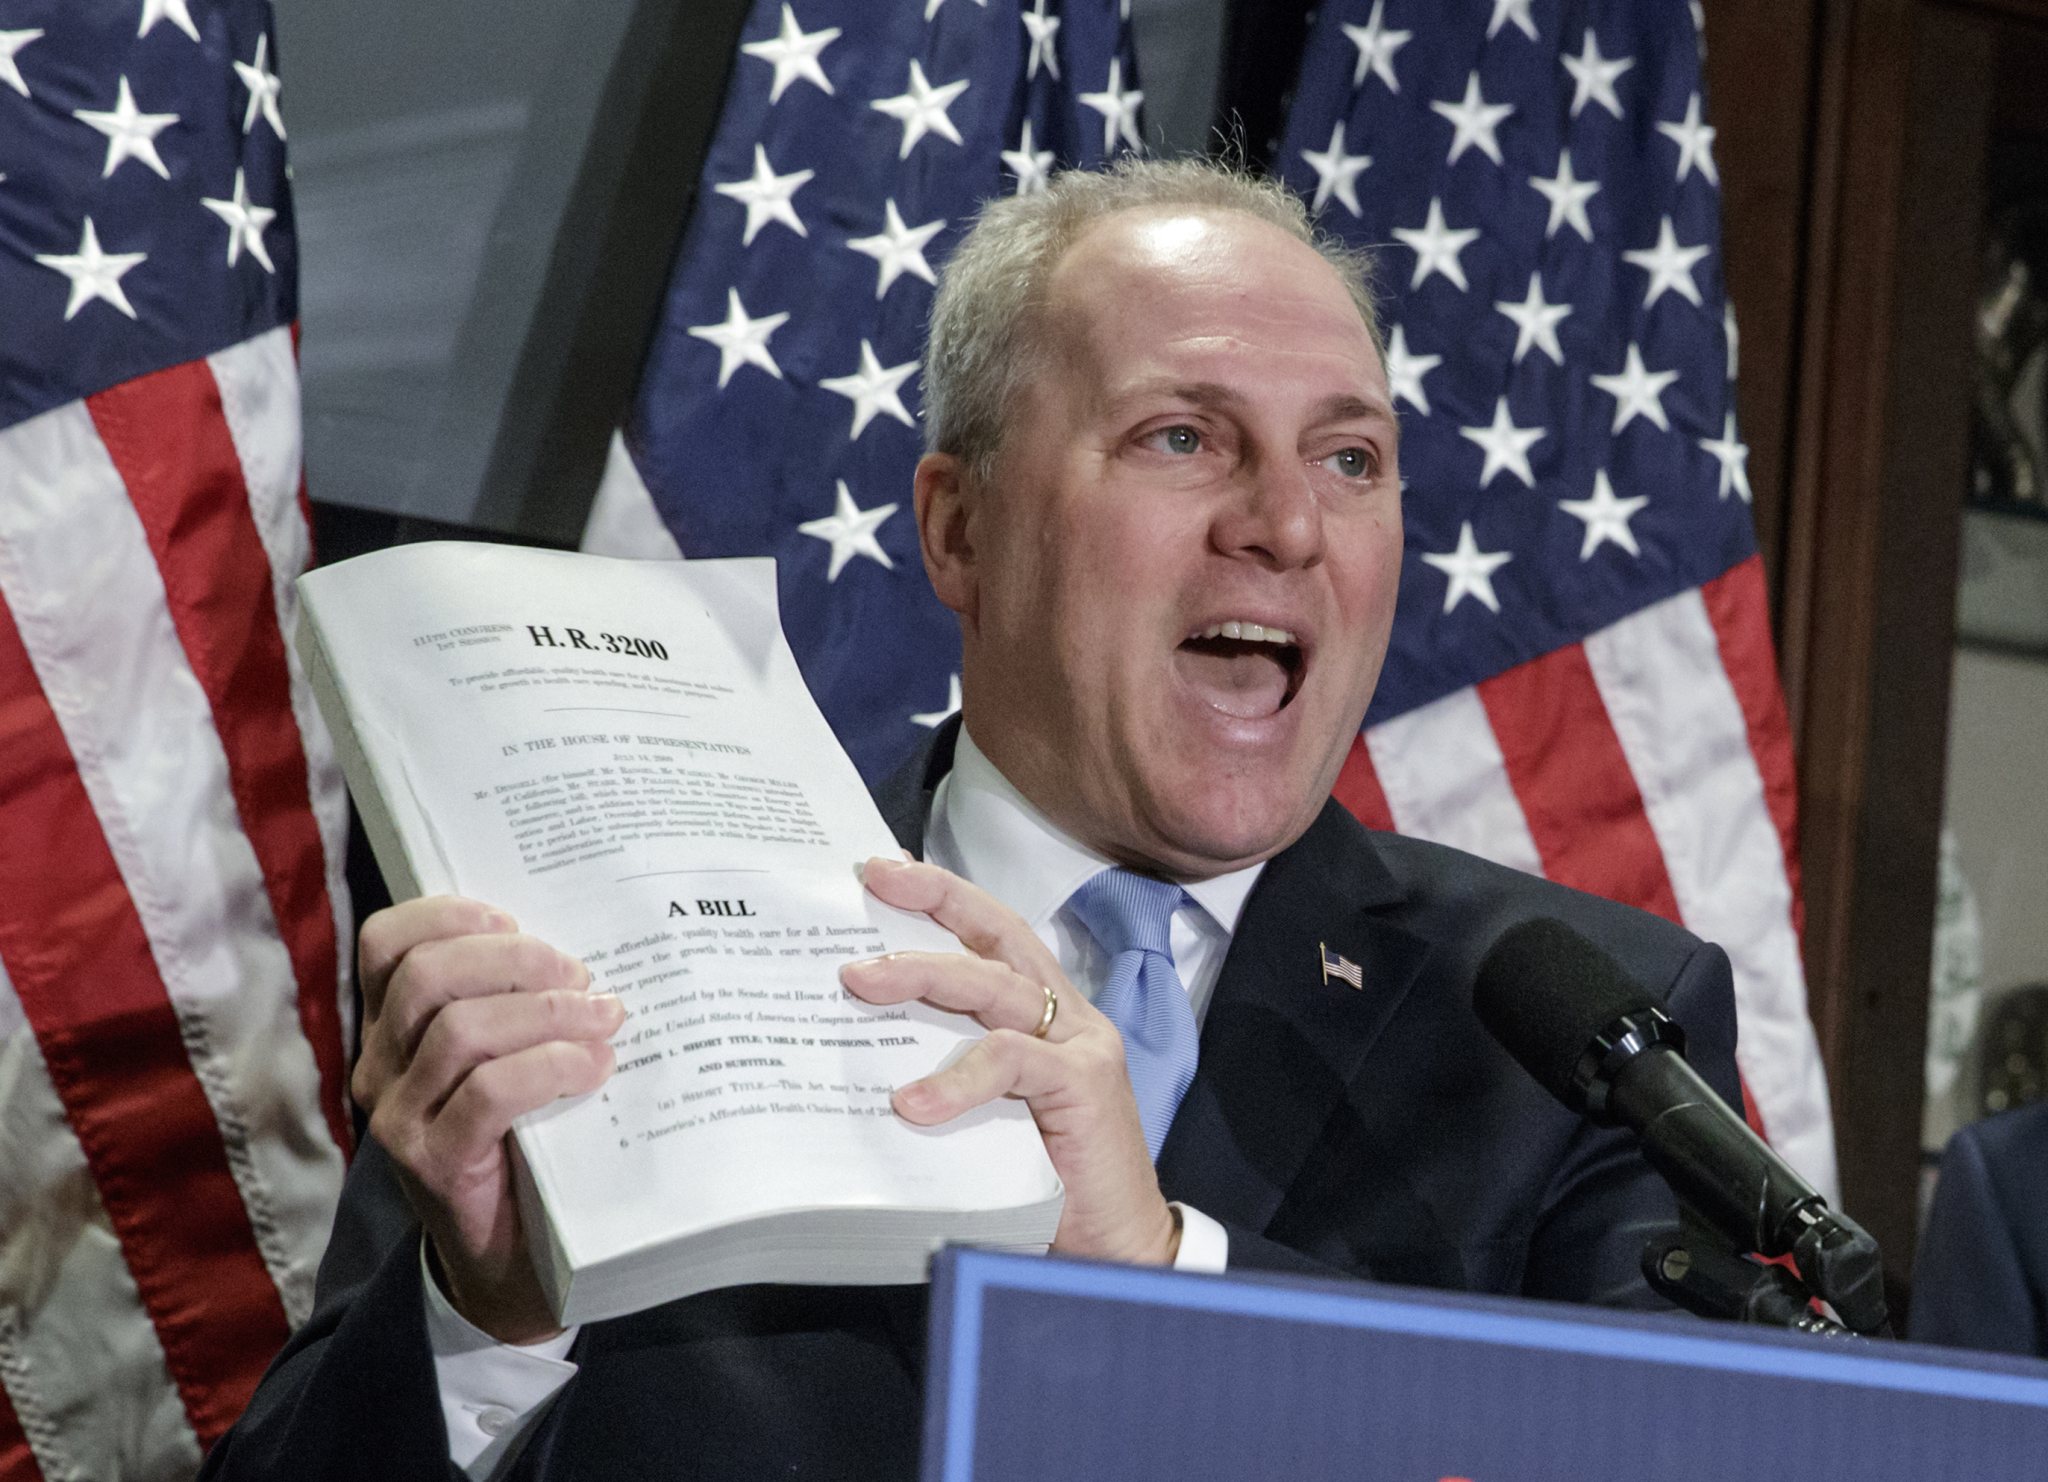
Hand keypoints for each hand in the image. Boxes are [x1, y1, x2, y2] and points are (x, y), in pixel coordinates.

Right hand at [353, 897, 623, 1341]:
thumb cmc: (522, 1142)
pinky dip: (551, 1067)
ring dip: (547, 1013)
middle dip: (514, 959)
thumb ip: (516, 1006)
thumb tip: (580, 949)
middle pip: (426, 977)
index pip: (386, 944)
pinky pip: (490, 1093)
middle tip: (580, 975)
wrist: (512, 1263)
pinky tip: (595, 1067)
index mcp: (391, 1031)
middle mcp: (380, 1070)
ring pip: (461, 1031)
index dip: (448, 914)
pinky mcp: (434, 1165)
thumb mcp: (507, 1061)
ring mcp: (400, 1120)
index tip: (515, 917)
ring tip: (603, 1019)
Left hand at [841, 857, 1179, 1265]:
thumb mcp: (980, 1116)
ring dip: (926, 975)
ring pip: (998, 987)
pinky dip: (960, 1078)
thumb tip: (852, 1054)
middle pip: (999, 936)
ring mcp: (1081, 1047)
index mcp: (1042, 1016)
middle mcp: (1066, 1018)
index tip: (881, 871)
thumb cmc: (1039, 1186)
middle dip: (935, 900)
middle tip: (873, 883)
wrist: (1112, 1253)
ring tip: (863, 982)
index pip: (993, 935)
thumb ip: (942, 1075)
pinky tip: (913, 1102)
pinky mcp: (1086, 1086)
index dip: (943, 896)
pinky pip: (1013, 1063)